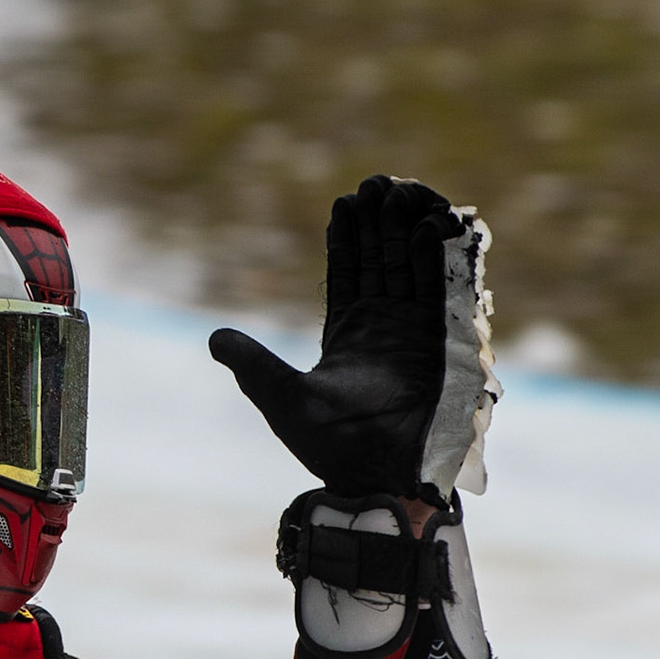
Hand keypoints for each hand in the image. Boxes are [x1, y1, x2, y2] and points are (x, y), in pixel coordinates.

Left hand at [209, 176, 494, 501]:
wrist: (381, 476)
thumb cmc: (331, 447)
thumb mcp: (283, 401)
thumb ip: (253, 367)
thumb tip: (213, 338)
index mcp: (348, 335)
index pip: (348, 273)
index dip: (349, 237)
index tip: (347, 202)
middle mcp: (385, 328)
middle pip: (385, 259)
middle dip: (383, 221)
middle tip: (380, 182)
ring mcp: (417, 334)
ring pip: (415, 268)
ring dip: (412, 229)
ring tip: (406, 190)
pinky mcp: (445, 343)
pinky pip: (445, 290)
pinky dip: (442, 259)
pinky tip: (435, 226)